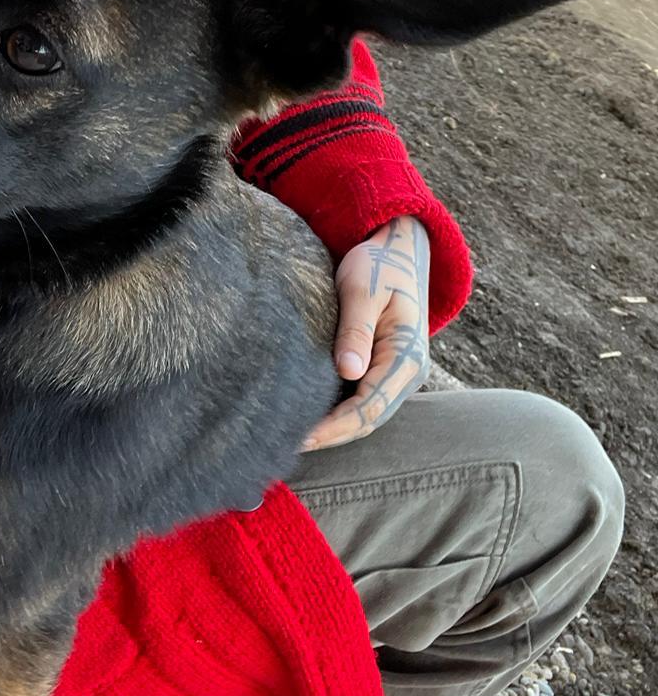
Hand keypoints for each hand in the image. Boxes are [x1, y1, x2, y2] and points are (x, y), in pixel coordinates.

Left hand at [301, 215, 429, 450]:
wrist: (399, 249)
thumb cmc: (379, 264)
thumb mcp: (362, 290)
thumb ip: (355, 330)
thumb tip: (347, 371)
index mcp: (407, 356)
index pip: (370, 407)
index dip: (335, 427)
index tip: (301, 436)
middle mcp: (408, 372)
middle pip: (368, 419)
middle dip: (331, 436)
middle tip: (286, 446)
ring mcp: (397, 373)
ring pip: (366, 414)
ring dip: (334, 429)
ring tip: (293, 438)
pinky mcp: (383, 368)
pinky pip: (362, 400)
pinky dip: (337, 412)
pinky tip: (309, 416)